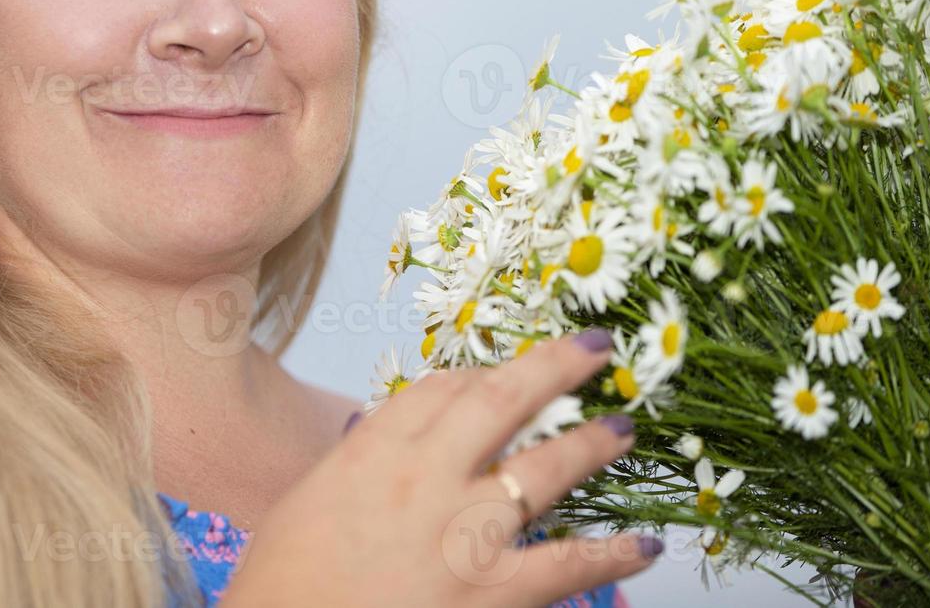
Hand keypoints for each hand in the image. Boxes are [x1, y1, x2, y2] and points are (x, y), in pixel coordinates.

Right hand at [216, 330, 662, 607]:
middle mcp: (426, 476)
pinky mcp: (490, 592)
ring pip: (545, 467)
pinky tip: (646, 546)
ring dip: (592, 443)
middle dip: (554, 366)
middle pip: (501, 399)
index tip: (501, 375)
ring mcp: (464, 532)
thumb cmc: (282, 584)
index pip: (442, 389)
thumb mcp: (309, 499)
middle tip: (593, 347)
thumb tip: (396, 448)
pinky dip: (613, 555)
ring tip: (622, 428)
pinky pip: (568, 565)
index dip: (481, 375)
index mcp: (375, 449)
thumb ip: (362, 466)